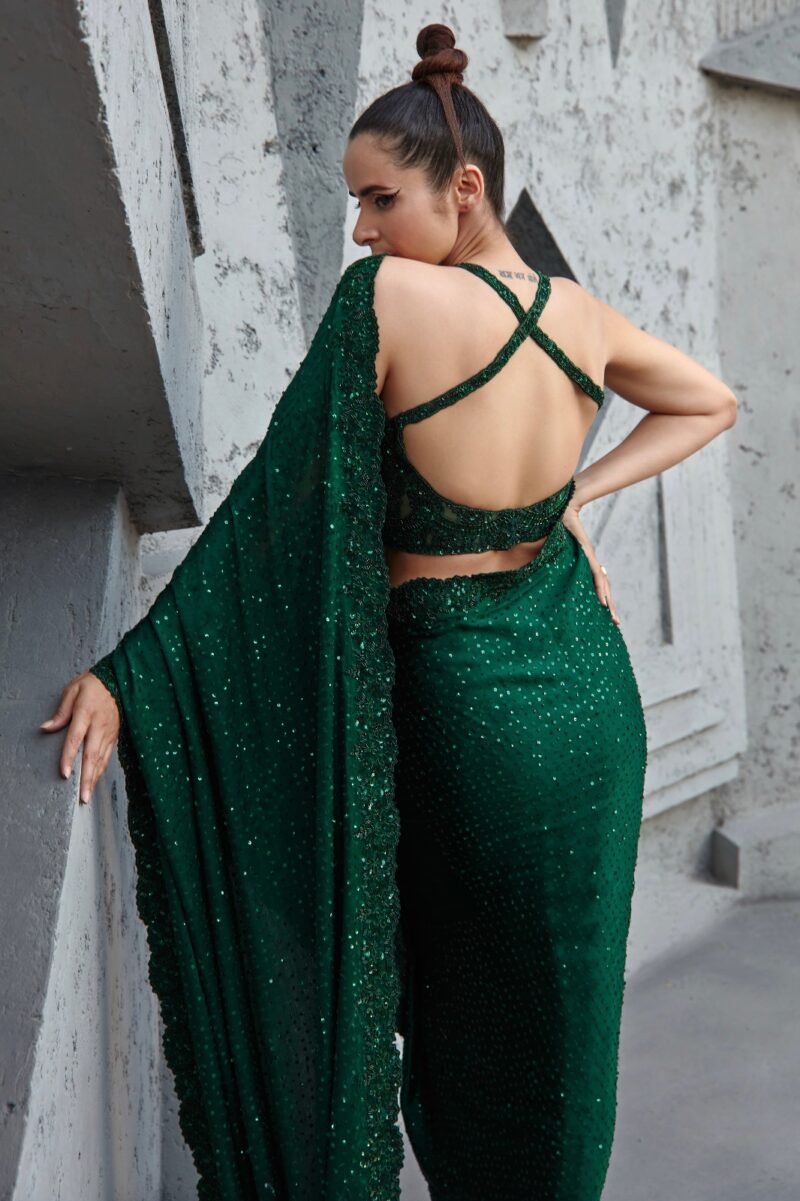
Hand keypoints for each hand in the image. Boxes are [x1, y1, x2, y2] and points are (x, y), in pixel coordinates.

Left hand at [39, 672, 120, 804]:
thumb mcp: (72, 691)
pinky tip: (95, 780)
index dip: (69, 757)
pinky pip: (107, 756)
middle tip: (82, 797)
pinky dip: (101, 770)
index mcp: (87, 714)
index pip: (76, 739)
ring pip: (101, 759)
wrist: (119, 680)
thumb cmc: (92, 685)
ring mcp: (109, 732)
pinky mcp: (114, 735)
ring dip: (94, 778)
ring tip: (88, 795)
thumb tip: (46, 728)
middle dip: (87, 778)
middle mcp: (100, 726)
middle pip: (92, 755)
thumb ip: (61, 712)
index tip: (65, 773)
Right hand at [561, 499, 620, 625]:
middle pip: (604, 588)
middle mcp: (591, 563)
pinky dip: (600, 589)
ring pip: (603, 585)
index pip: (596, 584)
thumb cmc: (557, 529)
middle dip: (610, 606)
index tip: (605, 613)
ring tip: (612, 617)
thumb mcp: (556, 550)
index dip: (601, 598)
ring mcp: (590, 559)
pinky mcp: (588, 555)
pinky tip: (603, 601)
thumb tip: (533, 571)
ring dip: (608, 601)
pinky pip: (595, 576)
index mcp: (585, 564)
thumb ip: (552, 561)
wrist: (562, 510)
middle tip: (616, 623)